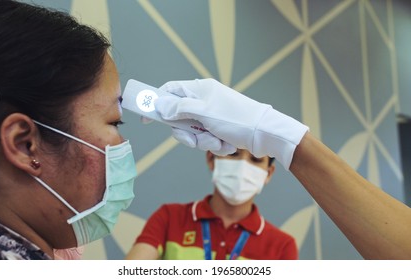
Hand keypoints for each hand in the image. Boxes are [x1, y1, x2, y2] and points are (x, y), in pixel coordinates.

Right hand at [155, 78, 307, 168]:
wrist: (264, 134)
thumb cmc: (236, 118)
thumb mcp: (205, 112)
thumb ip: (179, 108)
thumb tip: (159, 106)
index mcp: (199, 90)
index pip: (170, 90)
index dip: (156, 102)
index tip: (146, 118)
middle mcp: (203, 101)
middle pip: (178, 118)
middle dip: (188, 134)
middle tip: (196, 140)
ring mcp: (210, 115)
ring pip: (192, 132)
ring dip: (204, 142)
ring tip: (219, 142)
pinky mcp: (217, 128)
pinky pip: (206, 139)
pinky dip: (215, 144)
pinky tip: (227, 144)